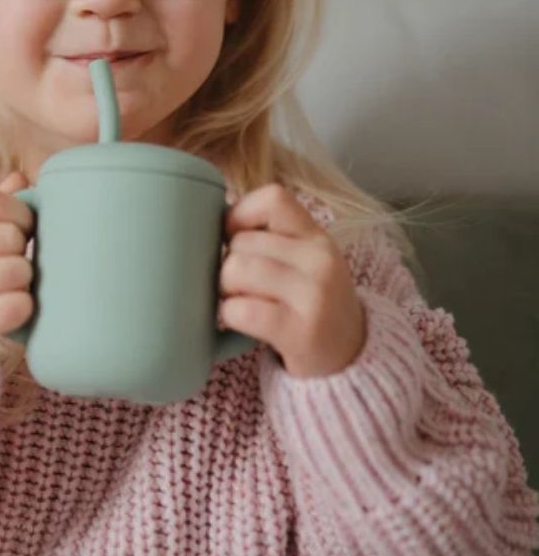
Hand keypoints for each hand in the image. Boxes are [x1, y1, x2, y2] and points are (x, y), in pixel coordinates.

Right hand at [0, 171, 34, 371]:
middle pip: (8, 236)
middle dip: (22, 250)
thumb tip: (22, 177)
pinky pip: (18, 305)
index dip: (19, 214)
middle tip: (11, 265)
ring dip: (23, 281)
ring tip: (8, 289)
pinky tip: (7, 312)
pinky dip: (23, 308)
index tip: (22, 230)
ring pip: (17, 269)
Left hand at [219, 182, 366, 378]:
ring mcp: (313, 296)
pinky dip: (229, 316)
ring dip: (225, 289)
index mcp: (317, 237)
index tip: (233, 237)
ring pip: (236, 270)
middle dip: (227, 264)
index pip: (273, 198)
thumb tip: (208, 222)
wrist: (348, 357)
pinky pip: (241, 310)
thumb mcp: (303, 261)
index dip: (241, 213)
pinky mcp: (300, 332)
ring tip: (239, 301)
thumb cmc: (309, 302)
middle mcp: (320, 260)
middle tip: (239, 286)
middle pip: (241, 242)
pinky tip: (242, 322)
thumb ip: (270, 237)